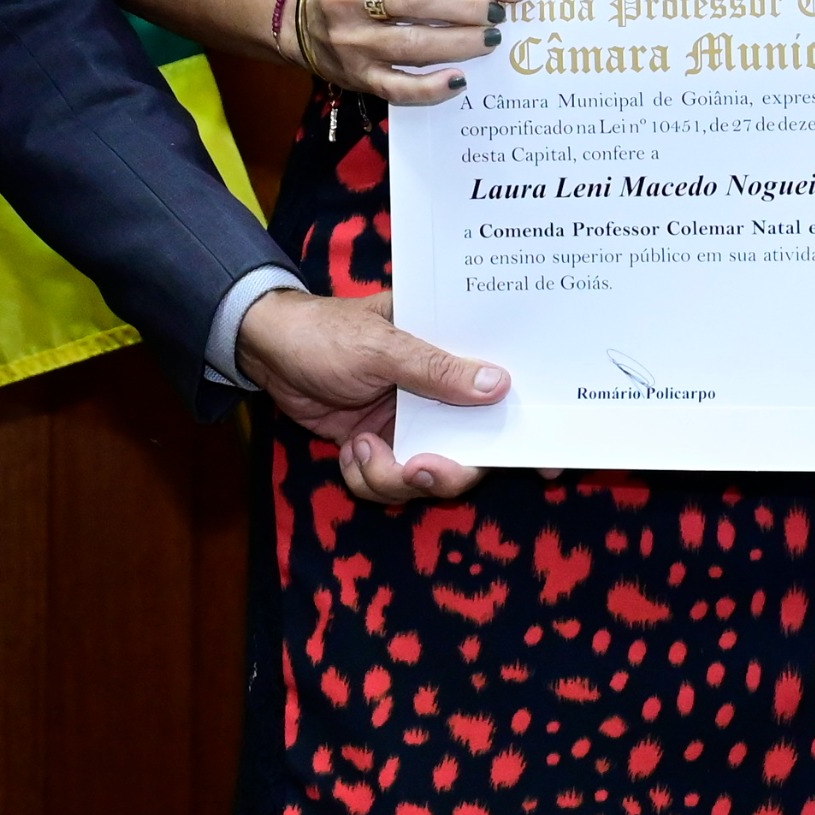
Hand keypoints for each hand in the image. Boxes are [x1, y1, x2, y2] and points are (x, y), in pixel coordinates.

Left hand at [236, 288, 510, 505]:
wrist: (263, 349)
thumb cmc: (324, 332)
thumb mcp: (380, 346)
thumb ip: (436, 369)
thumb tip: (499, 385)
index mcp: (450, 348)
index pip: (502, 385)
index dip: (527, 425)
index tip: (550, 462)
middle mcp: (438, 389)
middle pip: (471, 448)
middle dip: (448, 470)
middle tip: (421, 469)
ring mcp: (410, 420)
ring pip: (428, 474)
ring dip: (393, 477)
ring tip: (362, 452)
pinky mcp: (381, 444)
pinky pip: (389, 482)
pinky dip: (367, 477)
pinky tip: (348, 450)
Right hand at [294, 0, 526, 103]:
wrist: (296, 14)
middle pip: (421, 1)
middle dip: (470, 7)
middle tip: (500, 13)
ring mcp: (351, 41)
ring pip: (414, 45)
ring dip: (460, 44)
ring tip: (490, 39)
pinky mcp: (355, 75)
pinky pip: (398, 87)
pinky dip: (432, 87)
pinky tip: (459, 80)